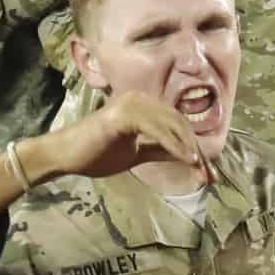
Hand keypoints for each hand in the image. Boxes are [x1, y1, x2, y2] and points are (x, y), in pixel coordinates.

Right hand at [36, 92, 210, 183]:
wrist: (64, 156)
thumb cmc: (95, 153)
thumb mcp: (137, 153)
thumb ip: (161, 151)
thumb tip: (191, 158)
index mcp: (143, 104)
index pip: (177, 124)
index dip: (195, 148)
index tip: (208, 173)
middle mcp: (140, 98)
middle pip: (180, 123)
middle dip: (198, 151)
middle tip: (210, 177)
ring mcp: (132, 103)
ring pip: (172, 126)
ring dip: (190, 150)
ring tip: (201, 172)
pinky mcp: (125, 115)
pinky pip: (157, 131)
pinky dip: (175, 146)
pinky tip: (187, 161)